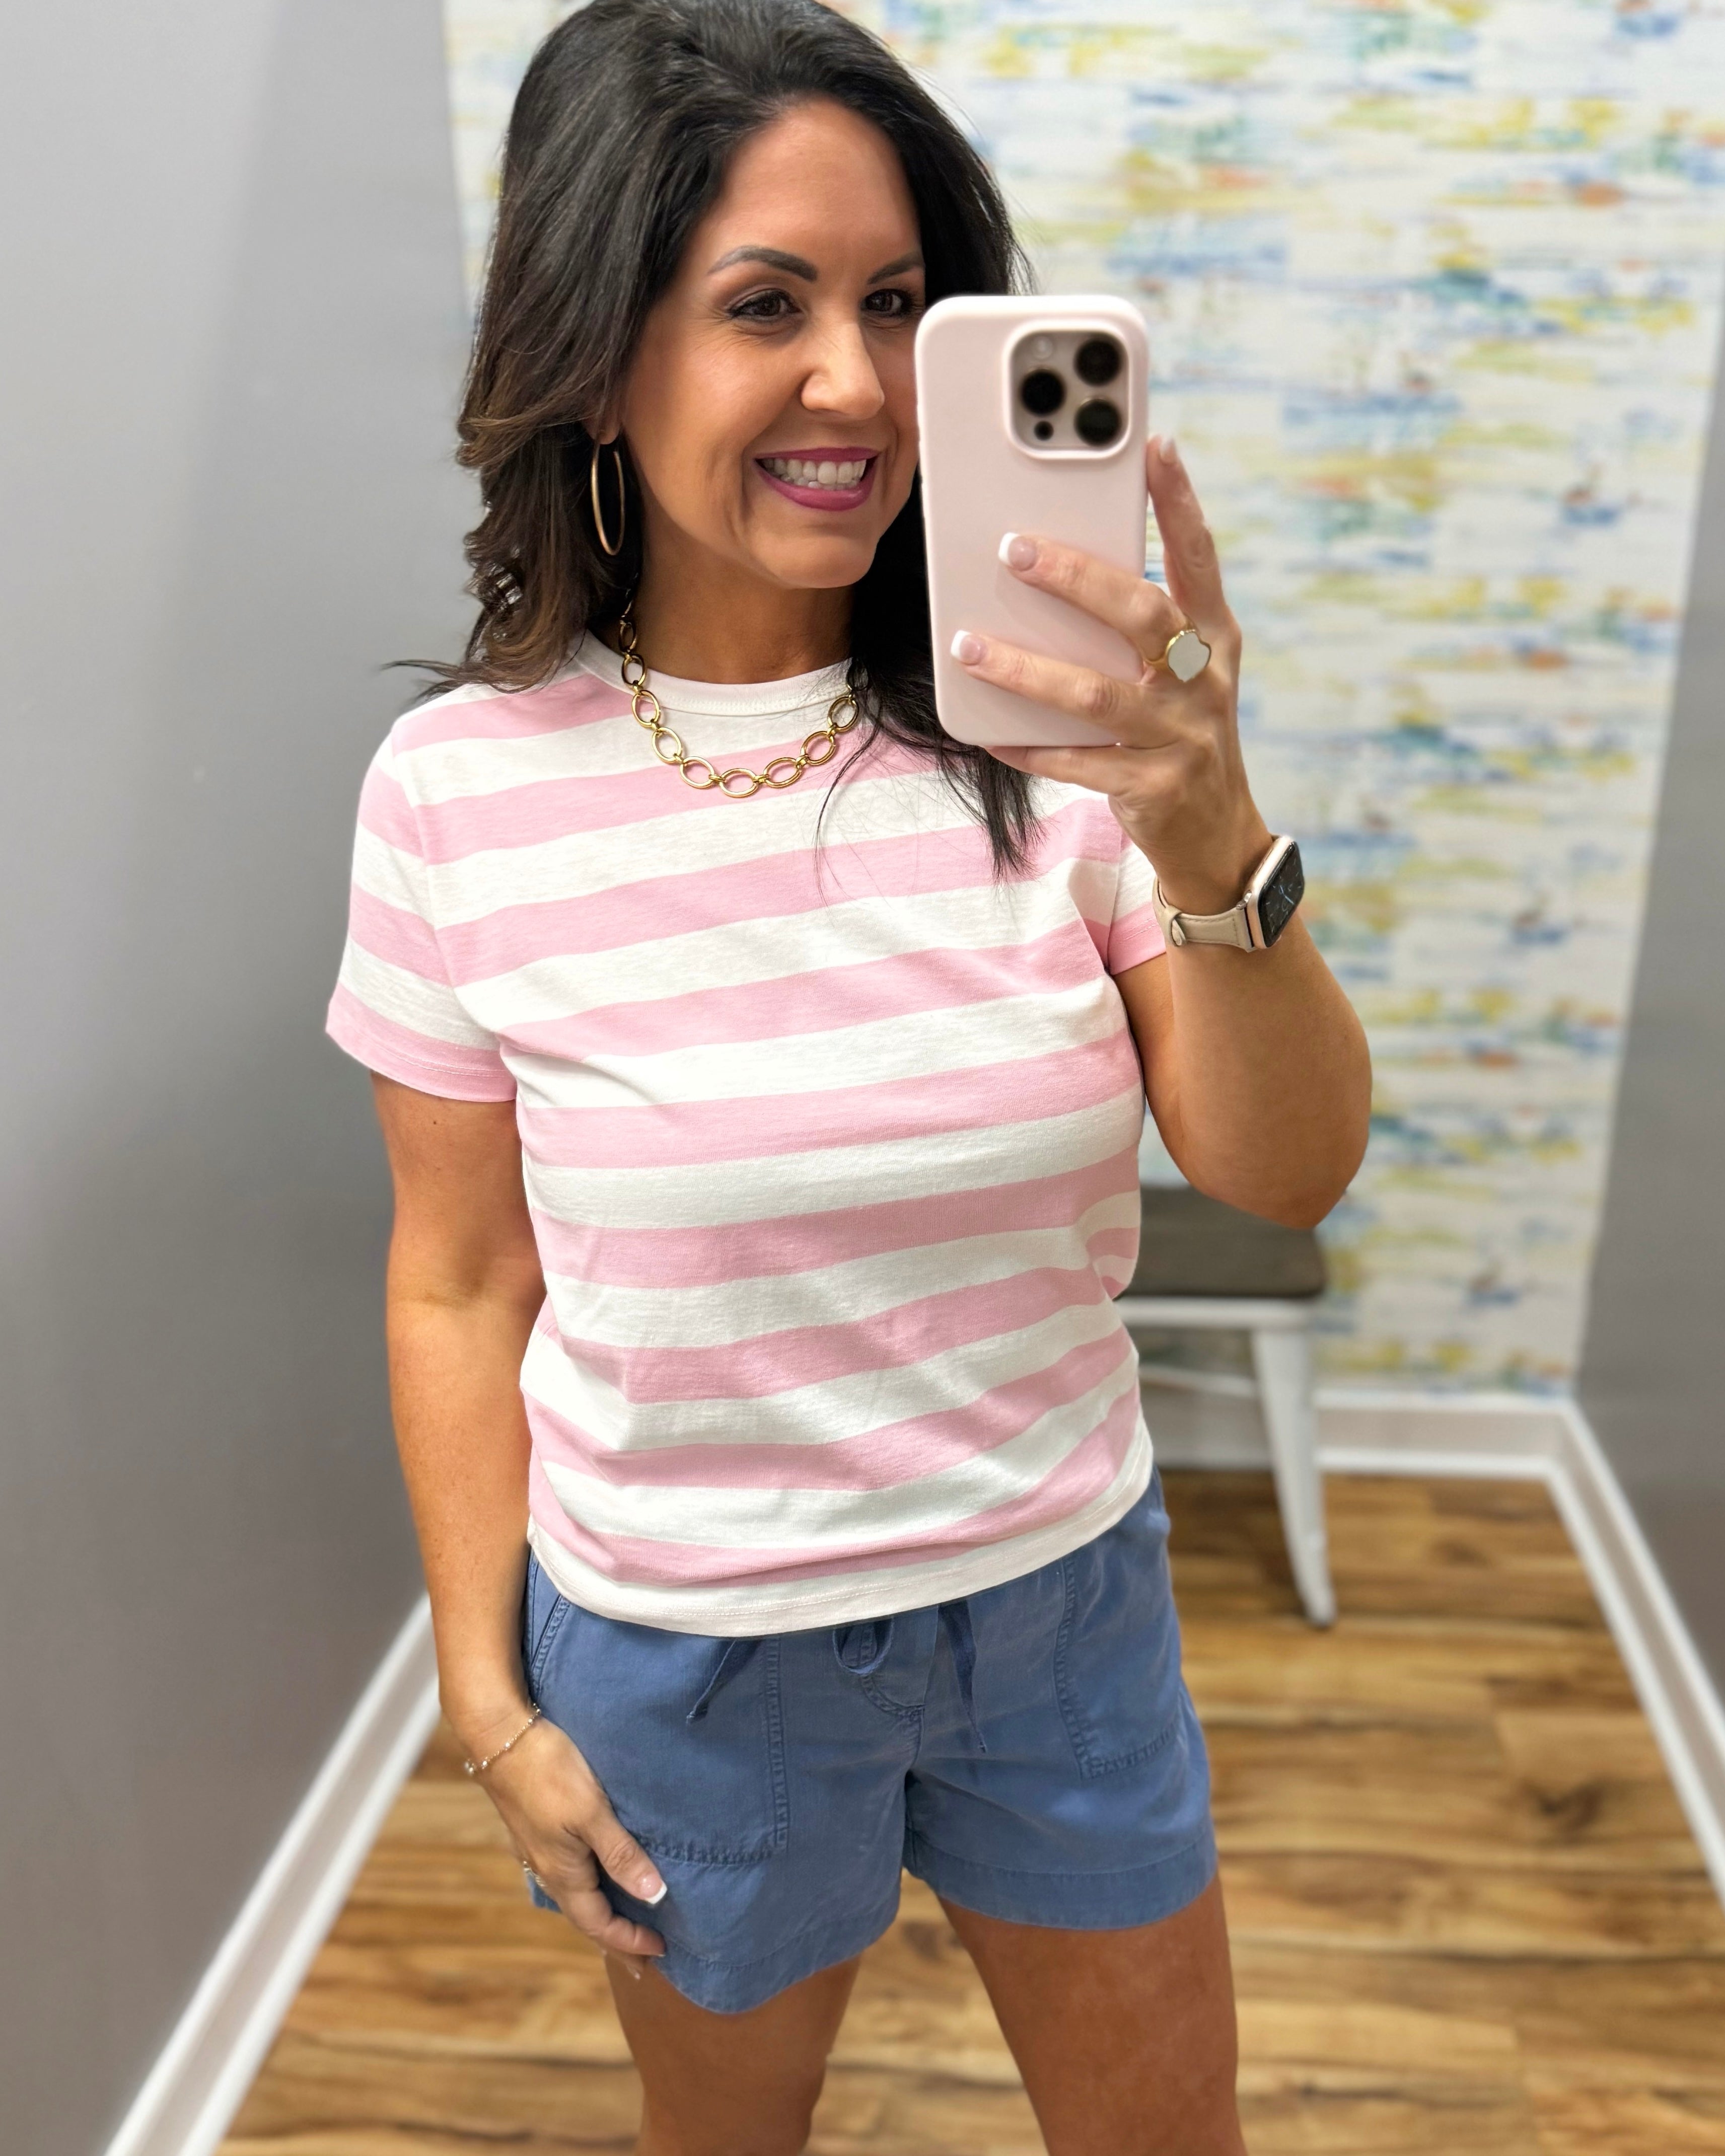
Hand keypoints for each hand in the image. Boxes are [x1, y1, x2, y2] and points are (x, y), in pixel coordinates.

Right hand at [475, 1711, 668, 1979]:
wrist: (500, 1737)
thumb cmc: (549, 1771)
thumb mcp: (593, 1813)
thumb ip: (622, 1854)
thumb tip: (654, 1897)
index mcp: (563, 1873)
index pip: (599, 1924)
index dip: (629, 1941)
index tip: (660, 1950)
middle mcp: (547, 1869)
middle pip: (585, 1916)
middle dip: (614, 1939)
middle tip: (642, 1958)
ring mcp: (537, 1849)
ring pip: (573, 1895)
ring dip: (599, 1913)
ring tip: (621, 1922)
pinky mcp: (534, 1827)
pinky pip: (565, 1872)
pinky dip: (586, 1886)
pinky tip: (593, 1874)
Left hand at [950, 434, 1269, 917]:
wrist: (1216, 837)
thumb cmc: (1180, 733)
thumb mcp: (1179, 673)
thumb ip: (1136, 626)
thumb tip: (1053, 567)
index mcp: (1215, 637)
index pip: (1200, 557)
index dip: (1180, 501)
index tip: (1154, 444)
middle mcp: (1204, 680)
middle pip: (1143, 615)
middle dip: (1077, 578)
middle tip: (1015, 548)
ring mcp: (1183, 737)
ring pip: (1096, 694)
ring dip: (1026, 668)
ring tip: (969, 646)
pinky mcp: (1153, 788)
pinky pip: (1077, 762)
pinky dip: (1028, 745)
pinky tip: (986, 729)